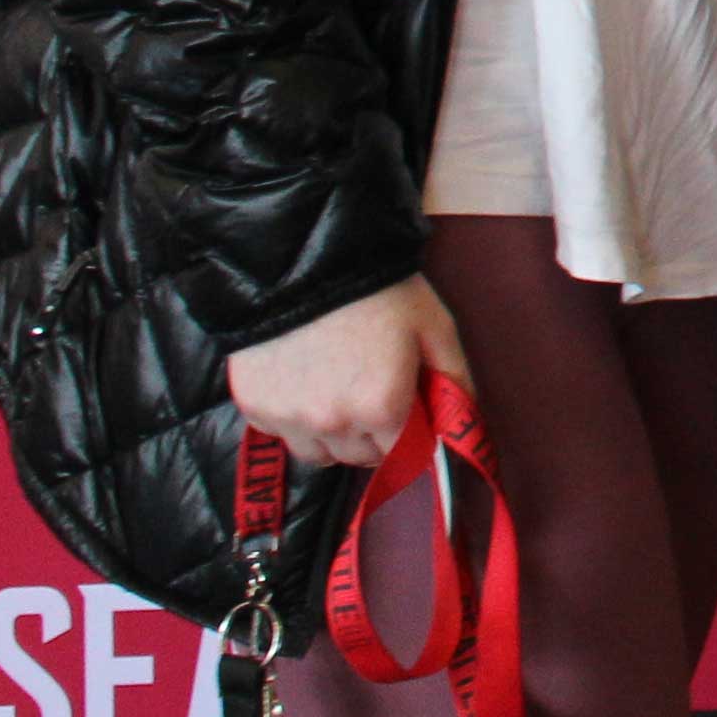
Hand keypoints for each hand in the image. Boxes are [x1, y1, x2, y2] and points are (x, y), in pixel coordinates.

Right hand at [226, 274, 465, 470]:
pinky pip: (280, 431)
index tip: (406, 407)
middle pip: (359, 455)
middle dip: (373, 432)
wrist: (307, 261)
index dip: (409, 430)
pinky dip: (293, 417)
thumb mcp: (435, 328)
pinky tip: (303, 378)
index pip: (402, 453)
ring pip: (317, 452)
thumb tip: (463, 425)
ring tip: (336, 387)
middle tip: (372, 390)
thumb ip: (455, 383)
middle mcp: (332, 423)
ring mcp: (288, 418)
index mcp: (381, 408)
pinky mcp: (254, 406)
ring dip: (331, 433)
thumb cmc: (380, 291)